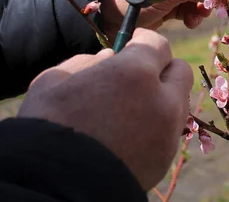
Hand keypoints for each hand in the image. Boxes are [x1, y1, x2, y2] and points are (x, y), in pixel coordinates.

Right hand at [18, 29, 192, 189]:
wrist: (54, 186)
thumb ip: (88, 62)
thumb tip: (109, 58)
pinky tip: (130, 134)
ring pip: (178, 103)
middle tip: (137, 75)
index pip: (157, 44)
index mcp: (136, 73)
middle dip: (161, 68)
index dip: (143, 42)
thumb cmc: (48, 126)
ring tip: (131, 108)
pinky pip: (169, 132)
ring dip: (162, 98)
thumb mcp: (56, 80)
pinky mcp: (165, 159)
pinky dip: (156, 127)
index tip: (132, 45)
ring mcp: (167, 132)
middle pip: (180, 71)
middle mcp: (162, 100)